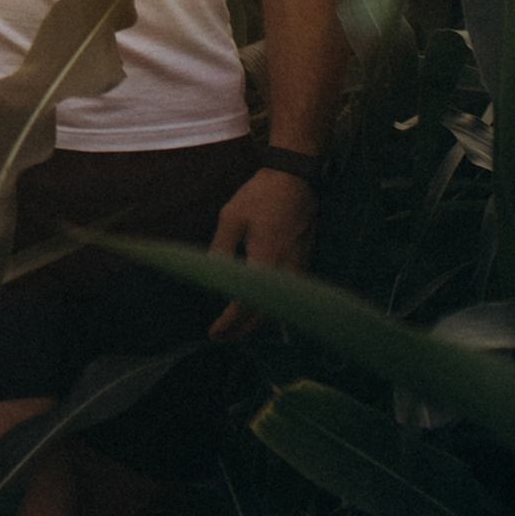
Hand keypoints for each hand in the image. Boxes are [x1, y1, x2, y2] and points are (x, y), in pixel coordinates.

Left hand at [206, 161, 316, 339]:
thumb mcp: (231, 217)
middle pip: (264, 316)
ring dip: (255, 323)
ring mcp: (298, 268)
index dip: (230, 322)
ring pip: (278, 309)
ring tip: (234, 329)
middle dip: (241, 331)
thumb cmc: (261, 195)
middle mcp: (286, 270)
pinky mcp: (303, 264)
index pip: (247, 304)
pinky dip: (269, 309)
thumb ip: (220, 250)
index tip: (214, 331)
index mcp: (266, 258)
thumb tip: (211, 276)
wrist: (296, 179)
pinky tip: (254, 309)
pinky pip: (287, 298)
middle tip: (220, 336)